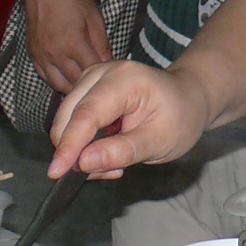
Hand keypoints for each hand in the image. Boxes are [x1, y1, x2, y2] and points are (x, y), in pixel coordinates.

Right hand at [22, 0, 112, 93]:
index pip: (92, 71)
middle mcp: (56, 54)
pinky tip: (67, 79)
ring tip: (85, 84)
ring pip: (59, 84)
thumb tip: (109, 63)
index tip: (111, 75)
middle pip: (76, 81)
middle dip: (89, 84)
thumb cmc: (71, 1)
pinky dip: (57, 81)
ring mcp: (42, 56)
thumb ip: (102, 44)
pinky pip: (45, 77)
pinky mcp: (33, 55)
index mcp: (74, 44)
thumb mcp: (94, 18)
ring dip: (73, 87)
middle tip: (100, 83)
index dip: (103, 75)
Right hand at [47, 61, 211, 179]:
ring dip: (81, 149)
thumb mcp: (159, 142)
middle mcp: (103, 72)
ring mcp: (92, 78)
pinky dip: (84, 142)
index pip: (87, 114)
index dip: (69, 145)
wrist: (188, 99)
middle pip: (70, 115)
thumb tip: (83, 162)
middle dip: (76, 151)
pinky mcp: (88, 89)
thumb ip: (122, 151)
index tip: (56, 172)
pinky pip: (73, 119)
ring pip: (67, 119)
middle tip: (109, 173)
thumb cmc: (180, 117)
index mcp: (126, 79)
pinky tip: (108, 152)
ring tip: (115, 164)